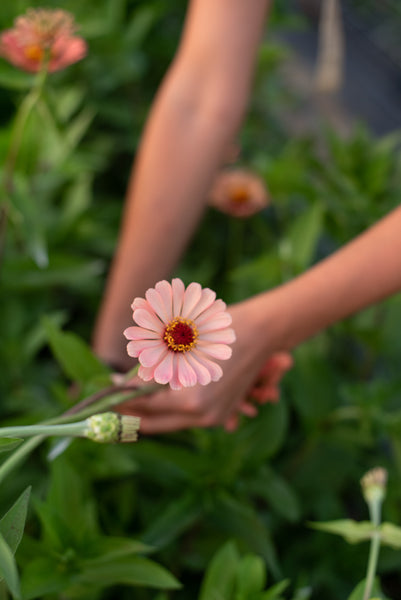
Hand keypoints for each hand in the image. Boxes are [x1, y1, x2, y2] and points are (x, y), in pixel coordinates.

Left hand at [117, 298, 292, 432]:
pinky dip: (168, 407)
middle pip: (154, 423)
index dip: (120, 400)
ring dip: (149, 410)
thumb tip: (122, 386)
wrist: (262, 331)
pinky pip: (185, 416)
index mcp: (191, 401)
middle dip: (130, 414)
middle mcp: (203, 417)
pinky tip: (155, 395)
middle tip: (109, 405)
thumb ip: (149, 370)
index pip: (144, 406)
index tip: (103, 395)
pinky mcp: (221, 415)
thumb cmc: (217, 330)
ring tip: (128, 397)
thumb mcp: (178, 346)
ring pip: (169, 421)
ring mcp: (214, 419)